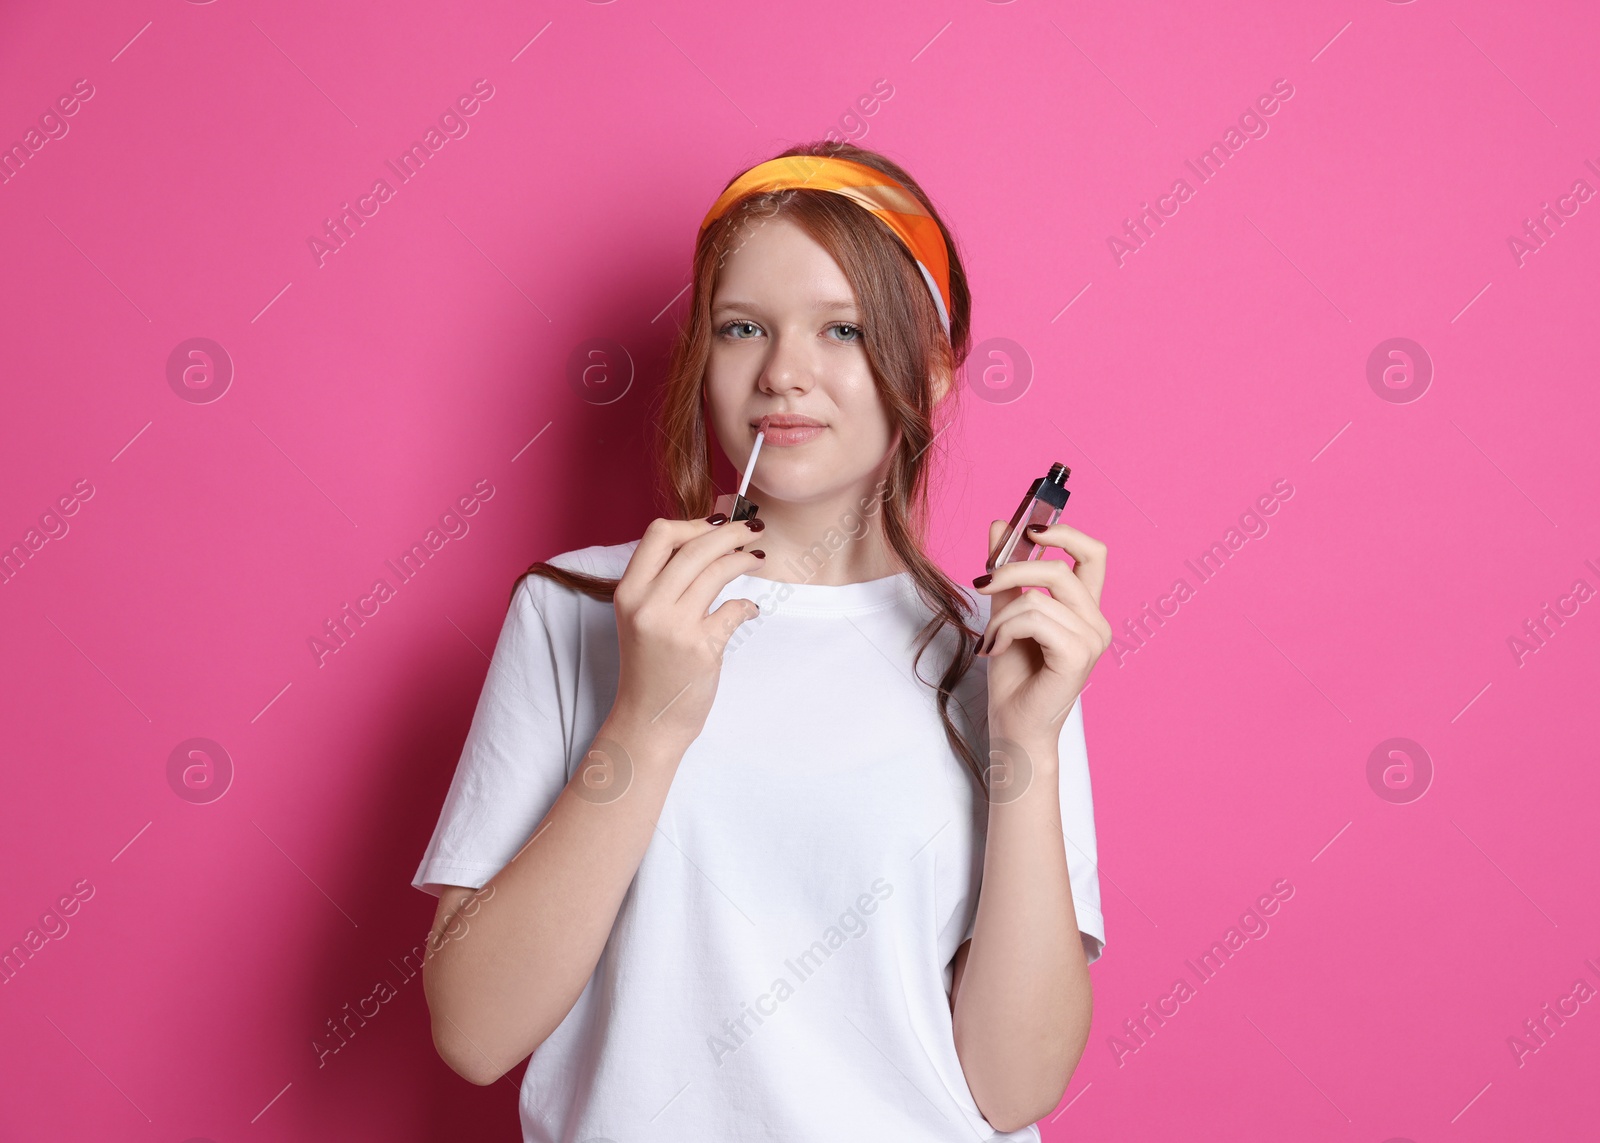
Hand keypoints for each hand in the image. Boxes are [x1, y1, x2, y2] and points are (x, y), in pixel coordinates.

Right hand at [609, 515, 766, 748]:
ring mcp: (674, 626)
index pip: (659, 534)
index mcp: (628, 592)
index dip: (694, 523)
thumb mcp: (641, 617)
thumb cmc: (650, 666)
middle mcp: (647, 605)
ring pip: (716, 570)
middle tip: (752, 529)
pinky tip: (749, 609)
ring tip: (757, 559)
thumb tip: (706, 541)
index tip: (718, 525)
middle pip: (694, 547)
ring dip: (743, 559)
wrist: (649, 719)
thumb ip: (663, 582)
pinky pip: (734, 609)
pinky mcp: (701, 647)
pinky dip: (747, 606)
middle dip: (731, 532)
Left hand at [973, 520, 1110, 750]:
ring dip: (1000, 616)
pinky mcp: (1077, 656)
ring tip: (991, 640)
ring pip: (1037, 597)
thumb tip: (1000, 526)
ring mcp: (1091, 640)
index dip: (1065, 533)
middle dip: (1011, 569)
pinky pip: (1034, 619)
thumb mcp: (1005, 613)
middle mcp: (1096, 622)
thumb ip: (1006, 573)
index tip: (1029, 531)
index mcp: (1085, 609)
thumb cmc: (1014, 677)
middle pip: (1059, 568)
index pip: (1094, 554)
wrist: (1012, 724)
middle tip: (982, 584)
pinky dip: (1005, 630)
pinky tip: (996, 649)